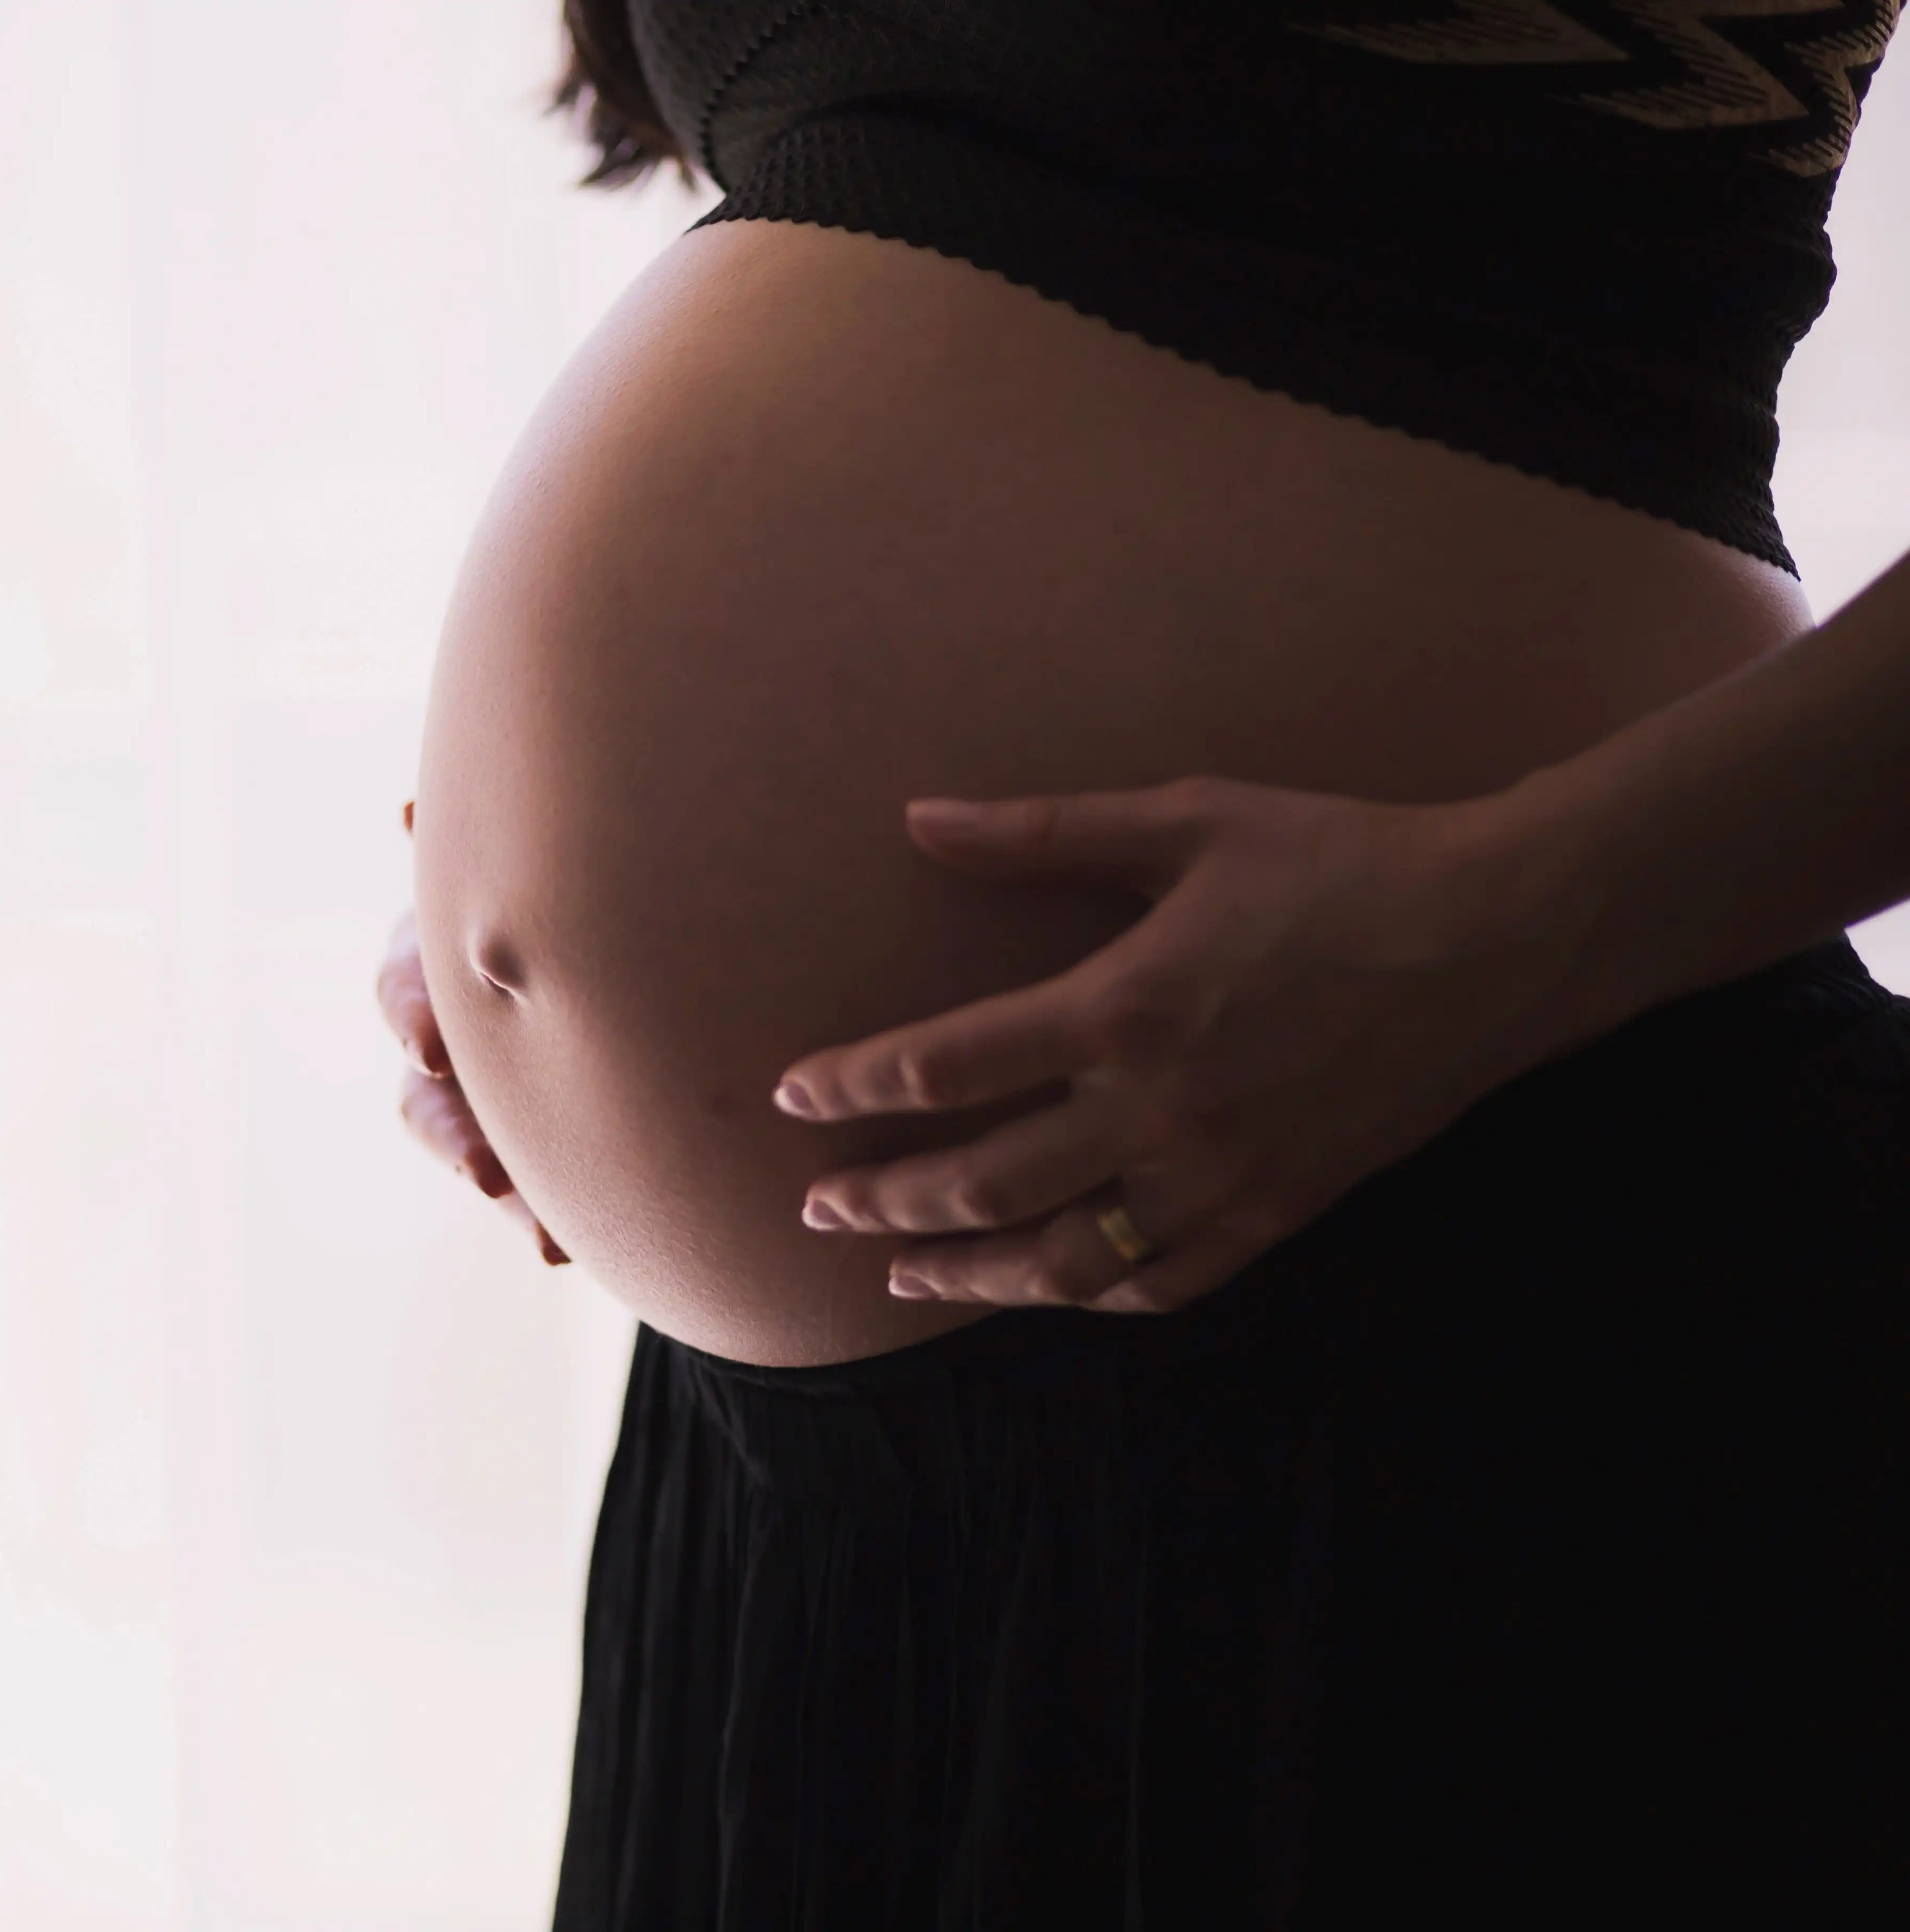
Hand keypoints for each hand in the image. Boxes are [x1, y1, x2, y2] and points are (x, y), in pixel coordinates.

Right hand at [381, 800, 570, 1265]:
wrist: (618, 950)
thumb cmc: (561, 884)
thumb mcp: (530, 868)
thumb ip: (474, 857)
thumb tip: (408, 811)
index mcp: (439, 958)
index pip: (406, 985)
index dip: (414, 1012)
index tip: (432, 1046)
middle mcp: (447, 1036)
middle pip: (425, 1095)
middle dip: (453, 1133)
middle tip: (484, 1169)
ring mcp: (482, 1099)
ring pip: (472, 1157)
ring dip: (506, 1193)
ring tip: (545, 1237)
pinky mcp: (522, 1148)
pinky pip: (528, 1197)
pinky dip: (540, 1222)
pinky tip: (564, 1249)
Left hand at [772, 776, 1582, 1312]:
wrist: (1499, 936)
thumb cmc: (1337, 860)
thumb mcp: (1186, 819)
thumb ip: (1043, 830)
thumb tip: (921, 818)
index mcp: (1122, 1007)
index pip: (941, 1068)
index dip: (852, 1086)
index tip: (793, 1092)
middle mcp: (1159, 1110)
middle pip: (980, 1184)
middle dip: (883, 1202)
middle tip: (817, 1208)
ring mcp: (1220, 1175)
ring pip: (1061, 1261)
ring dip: (966, 1274)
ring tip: (897, 1275)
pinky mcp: (1278, 1211)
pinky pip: (1161, 1282)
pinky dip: (1089, 1296)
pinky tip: (1045, 1289)